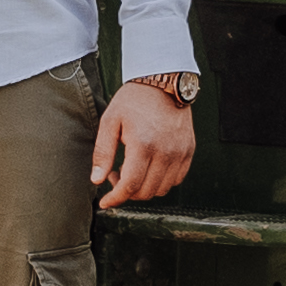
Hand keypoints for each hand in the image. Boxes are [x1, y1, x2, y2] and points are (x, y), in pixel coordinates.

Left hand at [92, 75, 199, 208]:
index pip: (130, 185)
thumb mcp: (110, 121)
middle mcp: (165, 152)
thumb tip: (97, 181)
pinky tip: (149, 167)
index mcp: (143, 145)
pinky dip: (161, 181)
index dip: (116, 198)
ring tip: (132, 169)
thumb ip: (103, 153)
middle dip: (127, 191)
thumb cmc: (134, 100)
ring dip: (144, 188)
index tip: (106, 203)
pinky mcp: (189, 151)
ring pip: (162, 189)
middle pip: (146, 191)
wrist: (163, 82)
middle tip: (116, 174)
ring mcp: (180, 153)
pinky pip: (176, 179)